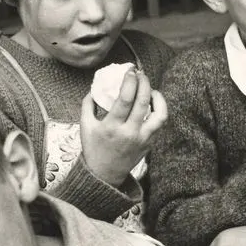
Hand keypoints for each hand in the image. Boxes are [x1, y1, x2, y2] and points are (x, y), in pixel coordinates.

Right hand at [80, 69, 167, 186]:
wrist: (105, 174)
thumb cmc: (94, 148)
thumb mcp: (85, 125)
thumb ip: (88, 104)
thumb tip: (95, 86)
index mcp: (112, 127)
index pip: (126, 99)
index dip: (130, 81)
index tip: (130, 71)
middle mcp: (130, 132)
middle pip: (144, 102)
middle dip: (144, 83)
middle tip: (141, 74)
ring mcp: (143, 139)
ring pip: (160, 115)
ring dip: (158, 98)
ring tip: (151, 90)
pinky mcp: (150, 144)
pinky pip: (159, 124)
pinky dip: (158, 111)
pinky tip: (152, 103)